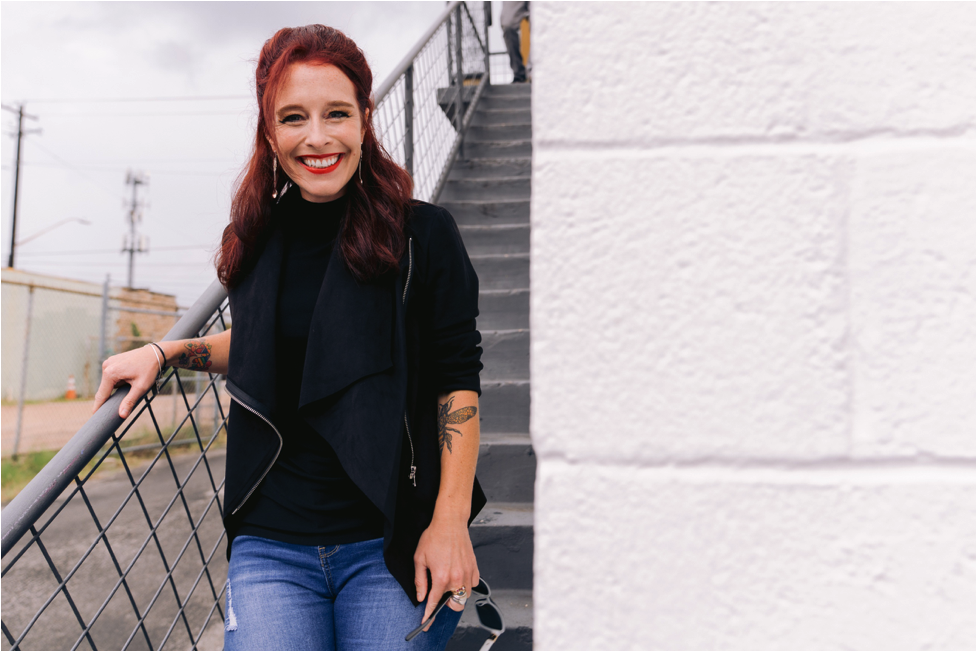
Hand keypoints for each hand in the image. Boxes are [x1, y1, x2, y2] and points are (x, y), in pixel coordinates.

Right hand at [93, 346, 159, 418]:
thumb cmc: (150, 369)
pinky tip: (130, 378)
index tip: (94, 417)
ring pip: (109, 382)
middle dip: (110, 397)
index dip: (98, 407)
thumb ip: (129, 401)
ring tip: (132, 384)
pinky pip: (113, 375)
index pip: (101, 395)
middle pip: (105, 388)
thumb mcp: (141, 387)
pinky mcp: (113, 360)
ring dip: (117, 387)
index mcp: (110, 373)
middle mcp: (107, 366)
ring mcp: (109, 362)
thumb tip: (121, 415)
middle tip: (116, 408)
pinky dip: (119, 380)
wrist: (156, 353)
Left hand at [414, 514, 478, 630]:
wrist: (450, 522)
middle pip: (455, 605)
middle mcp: (457, 578)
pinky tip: (458, 577)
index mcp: (441, 577)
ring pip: (465, 596)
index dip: (429, 616)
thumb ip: (420, 581)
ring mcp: (467, 573)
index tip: (425, 624)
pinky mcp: (474, 567)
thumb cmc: (434, 537)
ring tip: (448, 583)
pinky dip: (467, 585)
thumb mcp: (419, 559)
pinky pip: (473, 584)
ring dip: (457, 595)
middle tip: (439, 595)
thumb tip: (421, 597)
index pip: (434, 603)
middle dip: (446, 605)